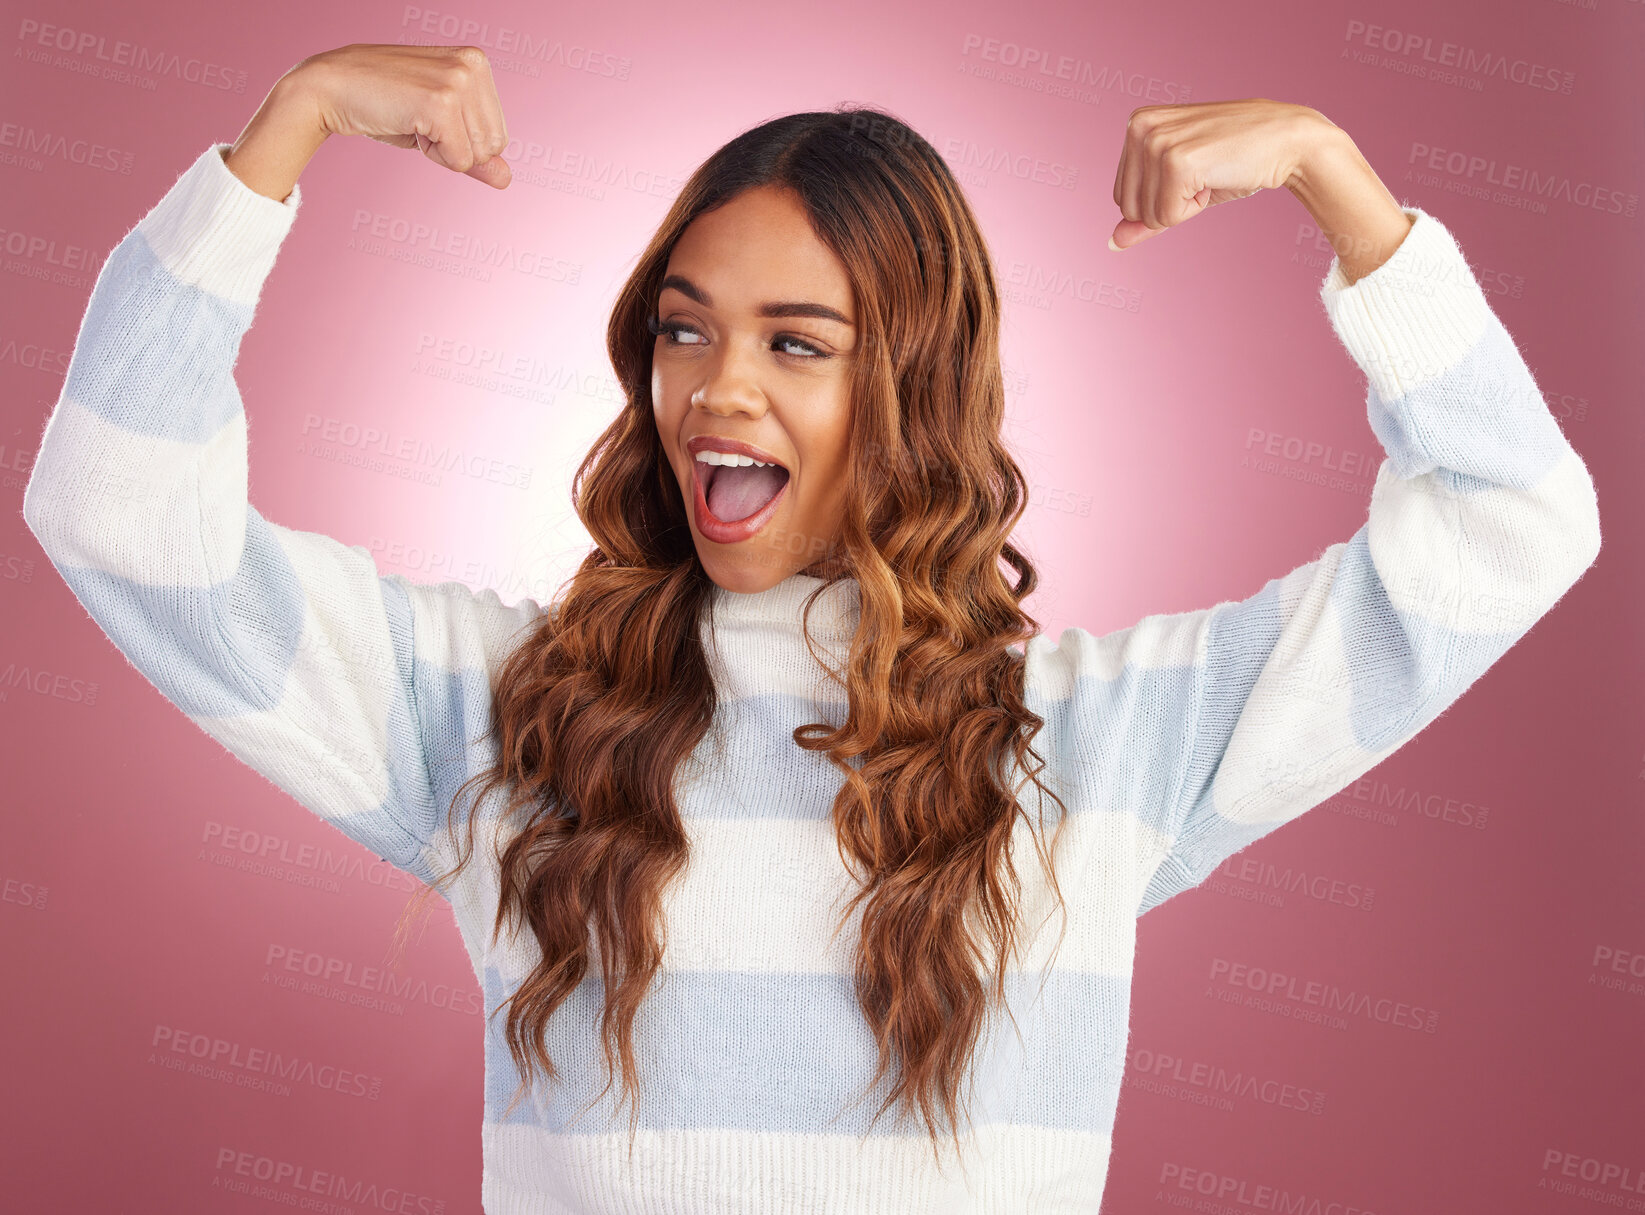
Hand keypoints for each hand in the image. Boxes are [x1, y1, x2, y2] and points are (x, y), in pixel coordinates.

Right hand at [292, 42, 512, 188]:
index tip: (428, 117)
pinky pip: (458, 160)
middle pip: (494, 146)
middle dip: (456, 148)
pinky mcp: (441, 103)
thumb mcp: (438, 126)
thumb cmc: (383, 104)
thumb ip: (473, 151)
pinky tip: (407, 124)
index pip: (498, 134)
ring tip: (412, 119)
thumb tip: (506, 179)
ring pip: (478, 155)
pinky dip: (432, 155)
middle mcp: (472, 65)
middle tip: (418, 120)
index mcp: (477, 62)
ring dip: (443, 151)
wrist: (331, 88)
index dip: (462, 141)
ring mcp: (457, 82)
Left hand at [1109, 98, 1332, 249]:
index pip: (1121, 197)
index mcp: (1136, 125)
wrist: (1286, 141)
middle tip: (1203, 175)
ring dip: (1183, 207)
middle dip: (1167, 206)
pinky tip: (1215, 177)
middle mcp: (1140, 127)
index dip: (1160, 199)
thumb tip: (1113, 242)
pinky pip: (1168, 217)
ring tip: (1210, 174)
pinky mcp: (1175, 161)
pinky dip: (1195, 208)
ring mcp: (1156, 142)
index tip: (1193, 172)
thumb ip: (1145, 214)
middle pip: (1127, 209)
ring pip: (1146, 216)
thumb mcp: (1181, 187)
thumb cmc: (1235, 161)